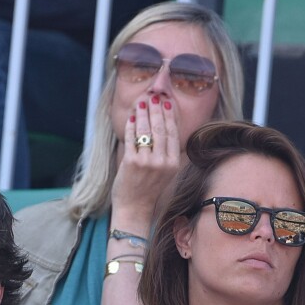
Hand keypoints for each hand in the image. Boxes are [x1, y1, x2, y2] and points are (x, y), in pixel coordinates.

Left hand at [111, 95, 180, 224]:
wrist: (134, 208)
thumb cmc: (148, 189)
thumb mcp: (165, 172)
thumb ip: (166, 152)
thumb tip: (163, 126)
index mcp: (173, 163)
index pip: (172, 132)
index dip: (169, 114)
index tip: (166, 101)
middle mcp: (162, 162)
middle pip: (160, 128)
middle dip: (156, 109)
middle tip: (153, 96)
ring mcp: (146, 162)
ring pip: (146, 130)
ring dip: (143, 113)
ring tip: (142, 102)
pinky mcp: (131, 162)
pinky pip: (131, 138)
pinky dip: (131, 125)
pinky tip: (132, 117)